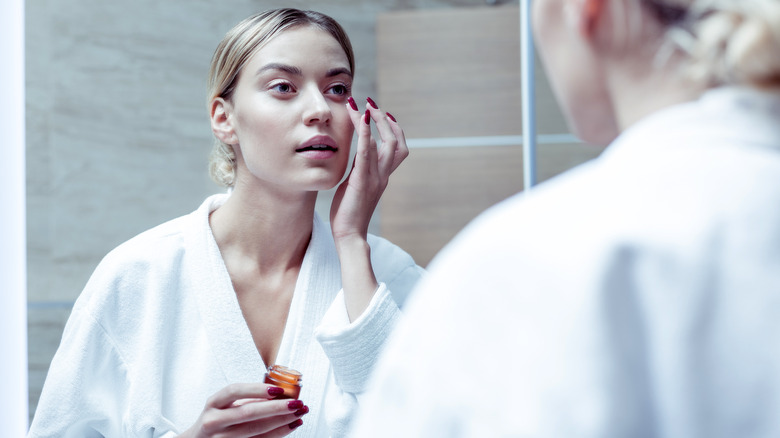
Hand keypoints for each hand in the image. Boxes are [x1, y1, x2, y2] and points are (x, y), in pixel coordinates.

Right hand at [178, 383, 308, 437]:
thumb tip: (279, 394)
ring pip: (255, 430)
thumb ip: (246, 400)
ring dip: (281, 422)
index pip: (234, 391)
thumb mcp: (223, 405)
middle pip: (248, 413)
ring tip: (298, 414)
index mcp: (213, 404)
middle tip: (296, 403)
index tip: (278, 389)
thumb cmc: (215, 420)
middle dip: (276, 408)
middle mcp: (214, 421)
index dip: (257, 389)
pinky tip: (290, 426)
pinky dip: (277, 434)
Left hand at [329, 97, 408, 242]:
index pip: (395, 148)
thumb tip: (359, 155)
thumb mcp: (355, 187)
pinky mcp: (363, 180)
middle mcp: (383, 175)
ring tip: (364, 105)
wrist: (349, 236)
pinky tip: (361, 117)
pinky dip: (366, 133)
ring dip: (376, 121)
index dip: (393, 130)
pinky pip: (367, 152)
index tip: (382, 114)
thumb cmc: (348, 215)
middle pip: (397, 142)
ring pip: (386, 144)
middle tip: (373, 104)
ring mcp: (375, 177)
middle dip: (386, 121)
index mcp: (382, 177)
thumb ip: (360, 170)